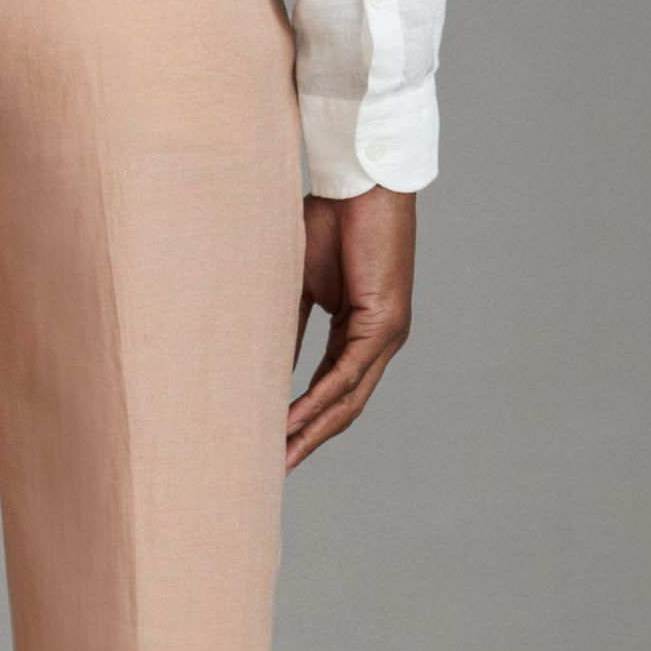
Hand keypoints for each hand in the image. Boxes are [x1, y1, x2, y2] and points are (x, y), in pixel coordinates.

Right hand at [286, 186, 415, 471]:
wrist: (359, 181)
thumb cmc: (331, 219)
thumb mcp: (300, 285)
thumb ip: (288, 328)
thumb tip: (263, 368)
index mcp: (362, 330)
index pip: (333, 389)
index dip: (306, 420)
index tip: (275, 444)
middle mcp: (381, 339)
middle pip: (345, 406)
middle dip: (311, 439)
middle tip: (277, 469)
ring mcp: (388, 334)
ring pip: (348, 398)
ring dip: (313, 431)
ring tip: (281, 457)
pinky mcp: (385, 323)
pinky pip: (346, 374)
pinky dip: (317, 401)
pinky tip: (293, 421)